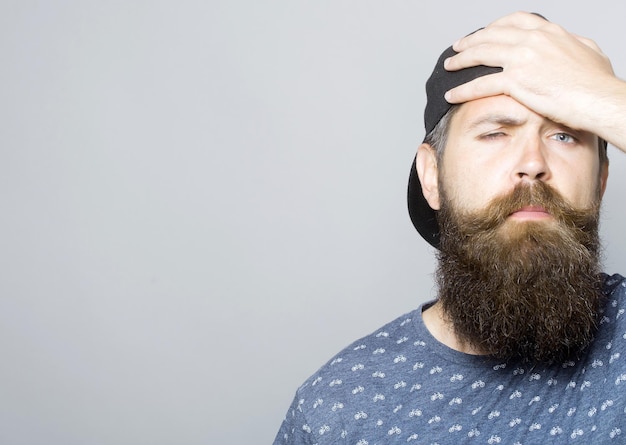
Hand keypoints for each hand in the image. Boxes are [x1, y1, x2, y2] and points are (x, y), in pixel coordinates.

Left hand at [444, 12, 625, 147]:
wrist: (599, 98)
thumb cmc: (597, 82)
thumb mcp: (589, 51)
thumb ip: (574, 44)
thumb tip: (570, 43)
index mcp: (549, 32)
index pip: (513, 21)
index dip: (493, 27)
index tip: (483, 33)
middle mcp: (533, 40)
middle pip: (490, 36)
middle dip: (470, 42)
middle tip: (457, 48)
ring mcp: (523, 58)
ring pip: (480, 55)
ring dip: (460, 61)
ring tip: (449, 67)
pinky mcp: (516, 81)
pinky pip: (481, 84)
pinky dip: (463, 90)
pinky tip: (452, 94)